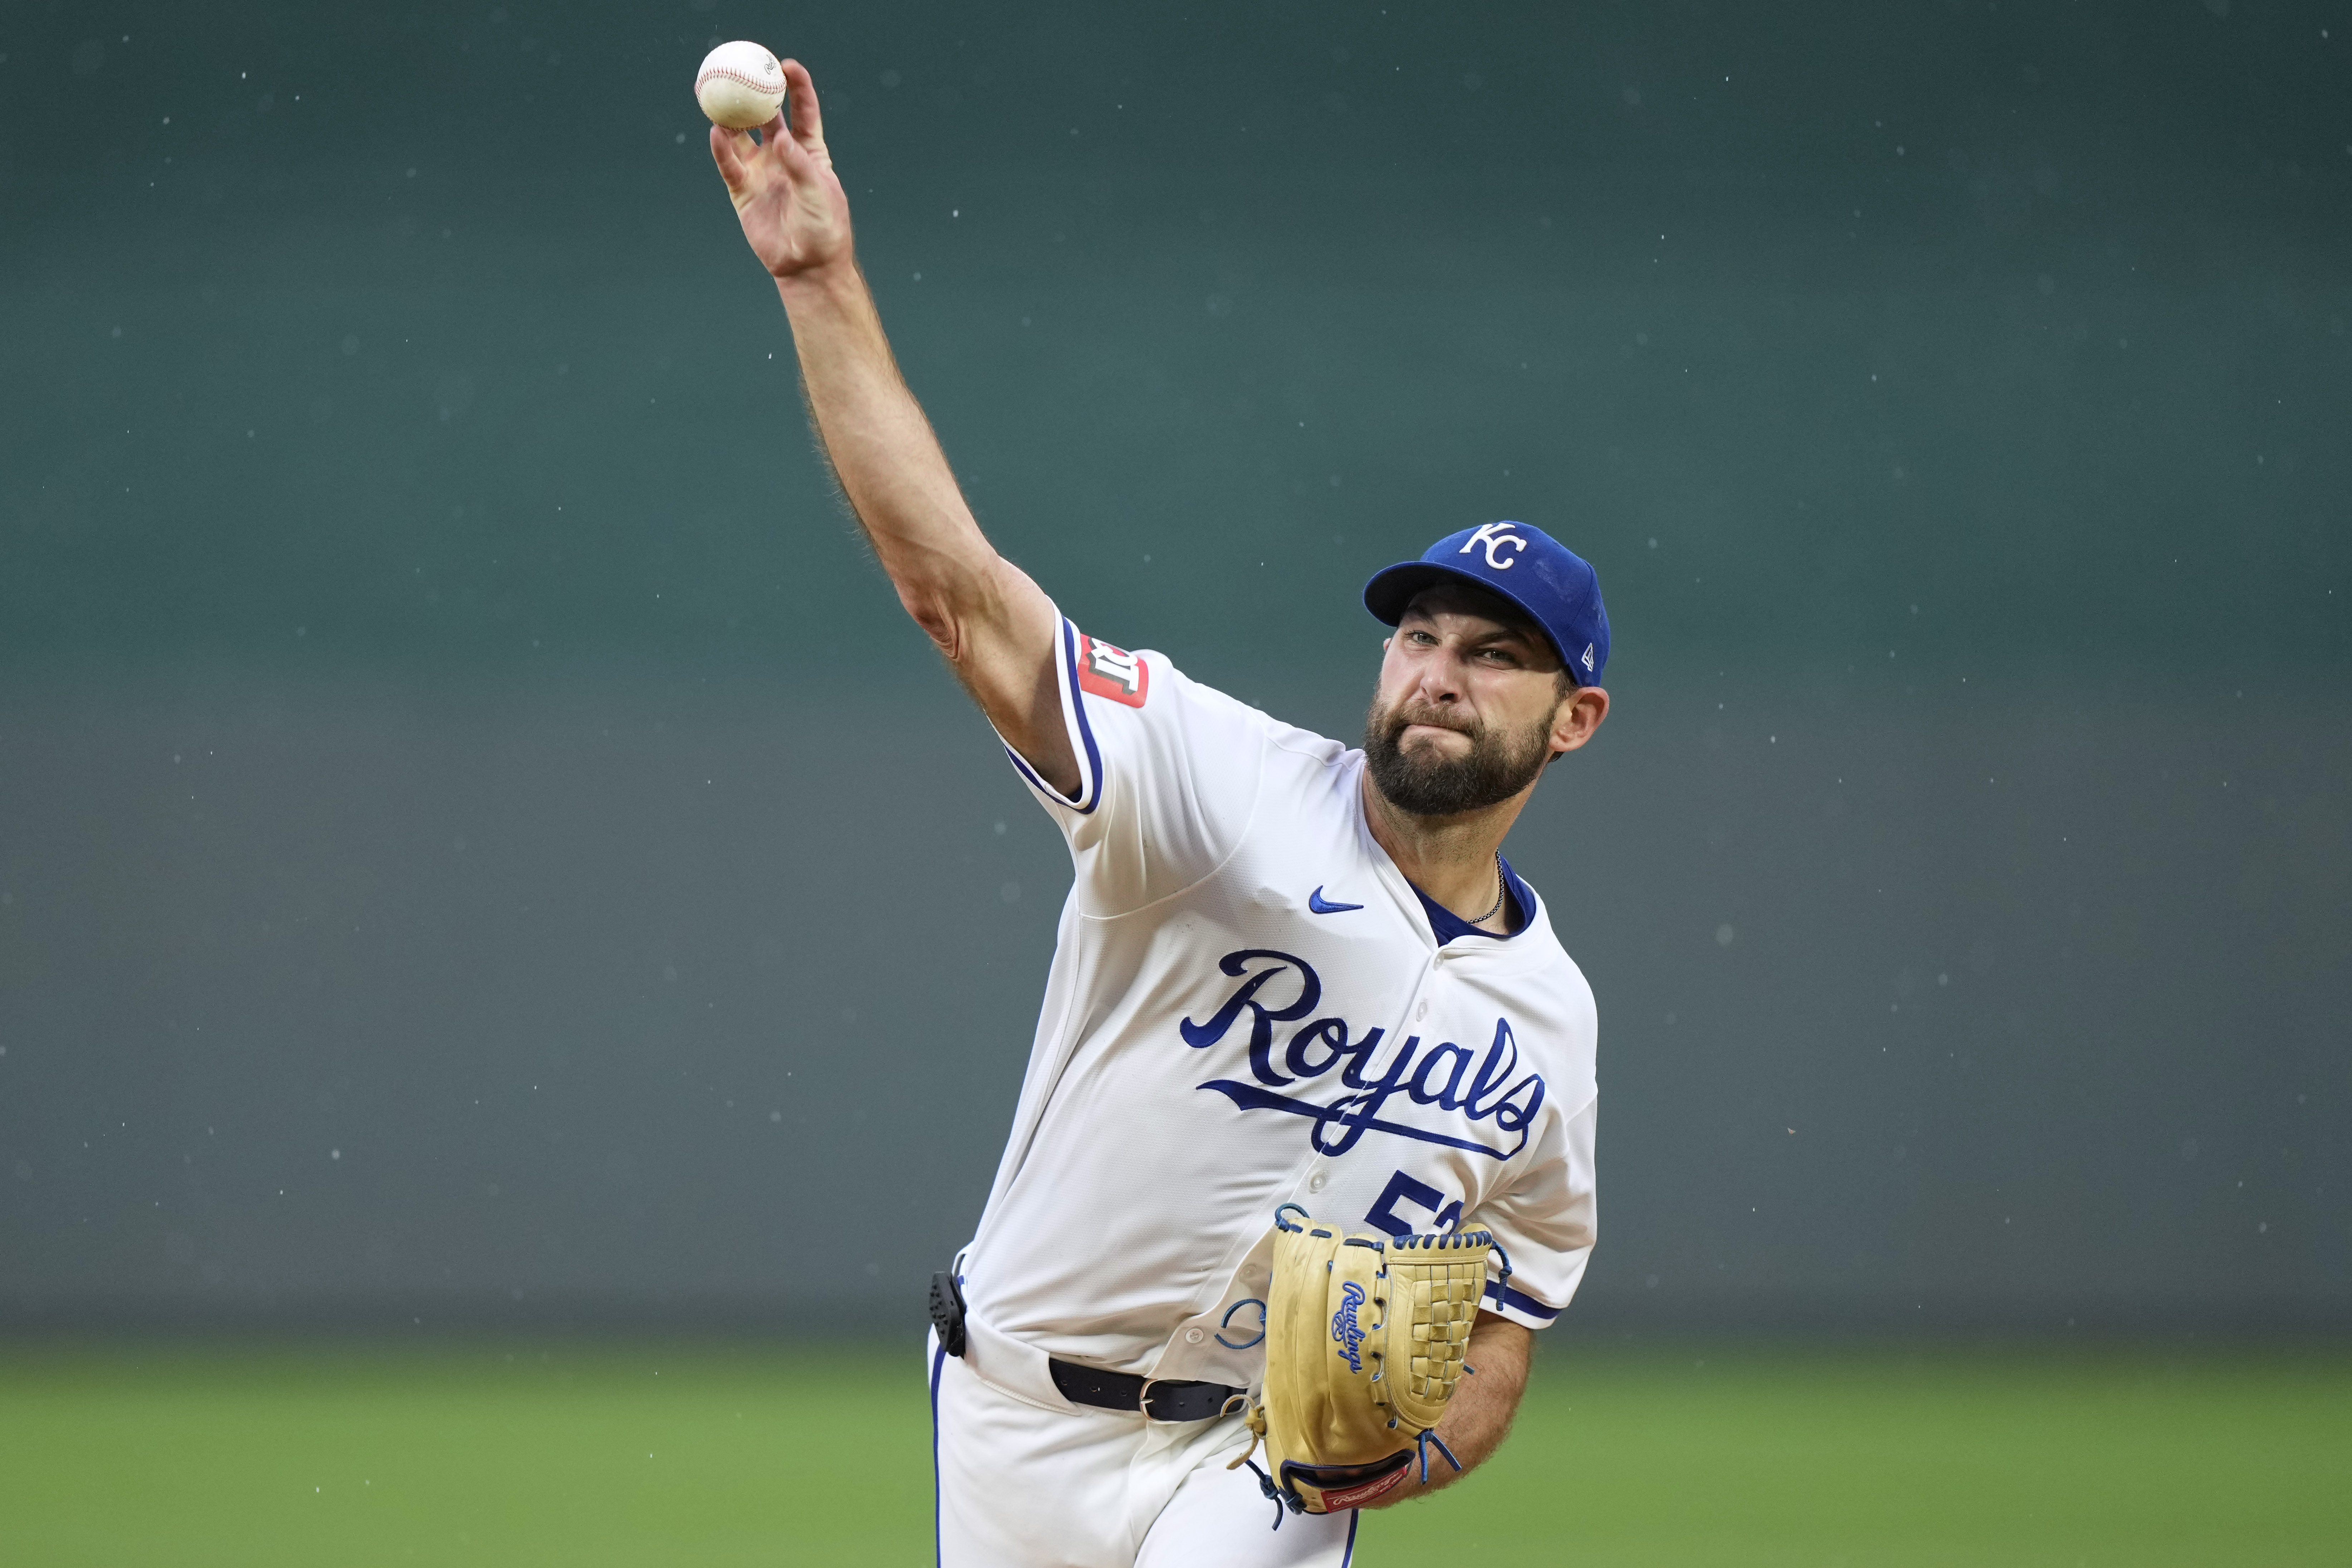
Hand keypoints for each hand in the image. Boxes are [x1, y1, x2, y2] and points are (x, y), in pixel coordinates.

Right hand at [709, 59, 850, 279]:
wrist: (807, 265)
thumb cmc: (823, 229)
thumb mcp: (818, 193)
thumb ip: (799, 165)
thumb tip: (779, 138)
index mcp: (809, 152)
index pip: (803, 111)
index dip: (796, 86)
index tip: (786, 65)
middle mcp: (782, 156)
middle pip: (765, 116)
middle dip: (754, 92)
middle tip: (742, 69)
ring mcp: (760, 171)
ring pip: (740, 137)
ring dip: (729, 117)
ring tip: (717, 95)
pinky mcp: (742, 191)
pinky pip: (728, 164)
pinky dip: (721, 149)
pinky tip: (715, 132)